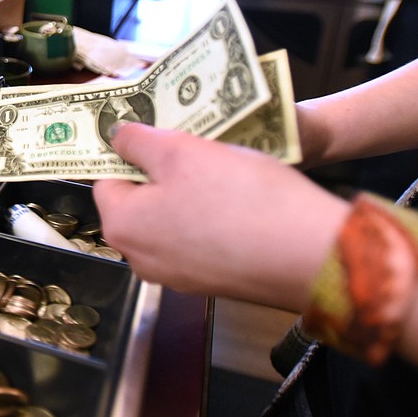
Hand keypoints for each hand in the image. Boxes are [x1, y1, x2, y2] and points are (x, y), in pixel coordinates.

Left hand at [92, 123, 348, 310]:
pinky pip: (200, 239)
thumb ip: (138, 141)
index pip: (107, 178)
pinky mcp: (213, 282)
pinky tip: (241, 200)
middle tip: (194, 147)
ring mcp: (177, 275)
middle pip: (139, 200)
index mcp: (122, 226)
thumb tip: (116, 137)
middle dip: (161, 172)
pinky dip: (213, 217)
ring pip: (171, 218)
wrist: (311, 255)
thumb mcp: (180, 150)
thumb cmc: (239, 196)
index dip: (130, 152)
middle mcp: (140, 258)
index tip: (154, 134)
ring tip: (222, 169)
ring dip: (189, 192)